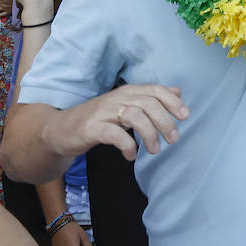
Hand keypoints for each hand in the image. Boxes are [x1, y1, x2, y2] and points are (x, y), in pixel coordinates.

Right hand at [52, 84, 189, 160]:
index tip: (185, 116)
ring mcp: (103, 112)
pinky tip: (131, 155)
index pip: (155, 90)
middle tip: (173, 139)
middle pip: (148, 104)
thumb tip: (177, 91)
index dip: (172, 102)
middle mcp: (117, 98)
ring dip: (149, 135)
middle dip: (165, 122)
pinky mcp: (91, 128)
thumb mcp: (126, 105)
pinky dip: (127, 145)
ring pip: (135, 116)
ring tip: (154, 150)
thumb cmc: (98, 119)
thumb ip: (150, 98)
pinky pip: (114, 134)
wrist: (60, 130)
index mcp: (128, 92)